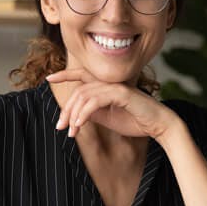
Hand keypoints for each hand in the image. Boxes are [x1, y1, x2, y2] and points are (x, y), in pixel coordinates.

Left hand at [46, 69, 179, 141]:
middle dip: (66, 109)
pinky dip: (85, 112)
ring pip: (85, 95)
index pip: (82, 75)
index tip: (48, 78)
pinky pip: (96, 100)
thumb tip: (75, 115)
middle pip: (79, 90)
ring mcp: (116, 86)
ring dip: (74, 114)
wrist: (158, 125)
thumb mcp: (108, 118)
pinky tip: (80, 124)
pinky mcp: (122, 93)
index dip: (65, 74)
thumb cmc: (135, 121)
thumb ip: (93, 113)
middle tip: (59, 126)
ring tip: (70, 131)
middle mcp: (110, 82)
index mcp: (106, 86)